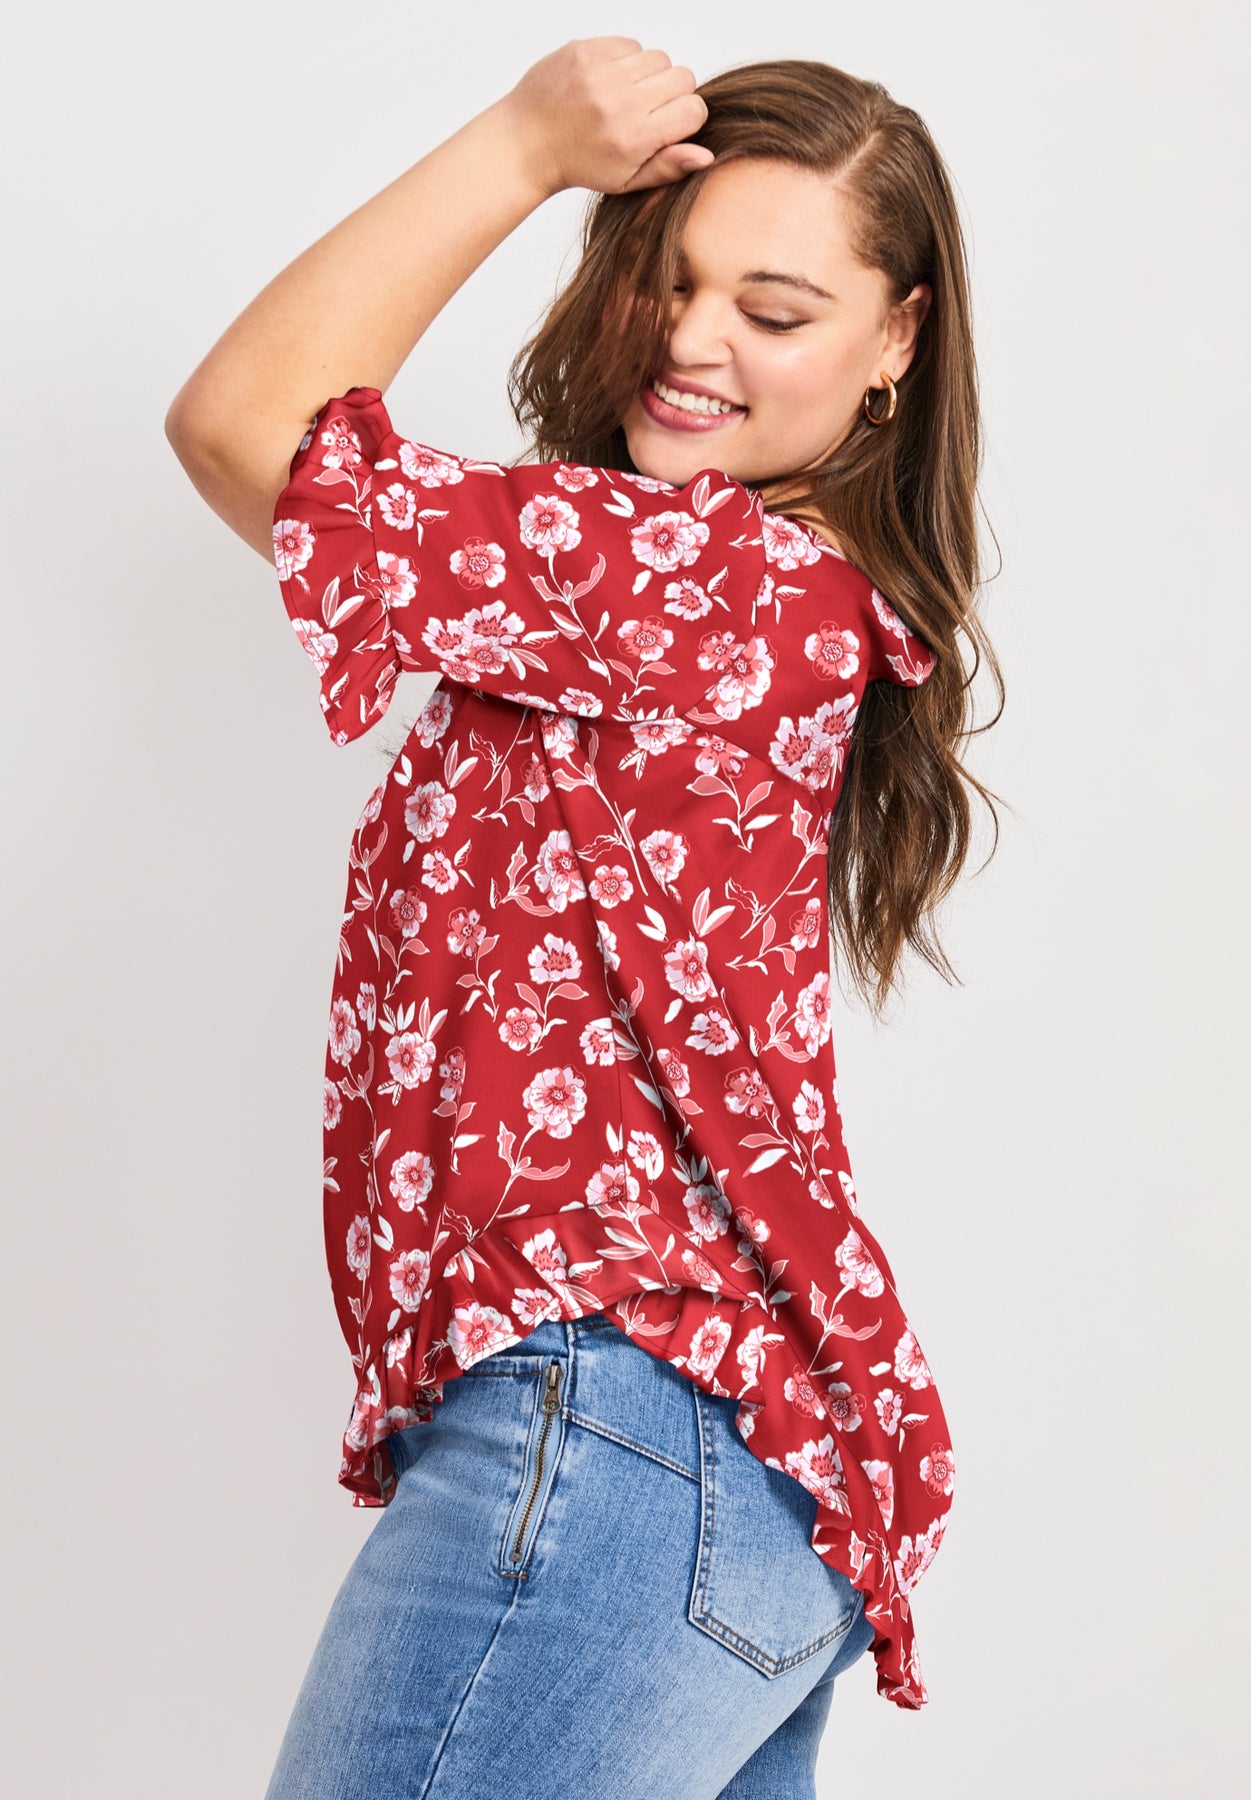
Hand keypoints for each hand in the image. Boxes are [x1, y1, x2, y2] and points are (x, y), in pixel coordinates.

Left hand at [500, 36, 714, 199]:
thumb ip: (668, 167)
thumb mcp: (626, 181)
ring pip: (658, 57)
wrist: (527, 141)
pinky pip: (630, 44)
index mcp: (633, 138)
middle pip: (682, 77)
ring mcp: (601, 72)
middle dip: (673, 94)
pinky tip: (609, 82)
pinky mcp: (586, 50)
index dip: (687, 118)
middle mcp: (619, 102)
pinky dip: (626, 60)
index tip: (668, 126)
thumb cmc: (580, 164)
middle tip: (647, 111)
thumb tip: (707, 154)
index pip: (693, 110)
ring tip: (626, 96)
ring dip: (649, 75)